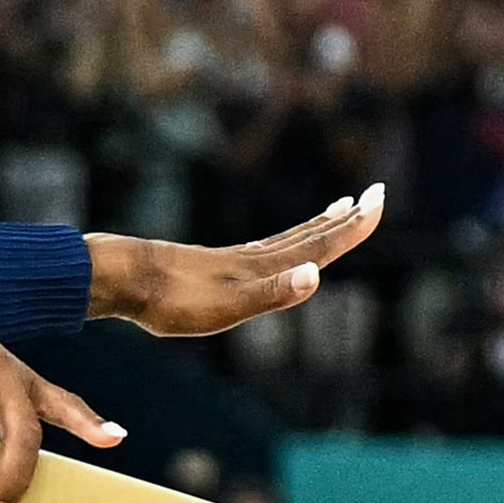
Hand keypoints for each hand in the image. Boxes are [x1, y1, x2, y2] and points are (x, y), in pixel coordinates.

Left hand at [93, 185, 384, 340]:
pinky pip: (263, 249)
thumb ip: (273, 293)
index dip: (353, 227)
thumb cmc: (173, 300)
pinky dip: (284, 242)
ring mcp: (234, 261)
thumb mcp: (227, 307)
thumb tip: (317, 275)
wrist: (123, 278)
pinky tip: (273, 248)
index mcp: (265, 268)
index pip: (320, 245)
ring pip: (287, 239)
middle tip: (375, 195)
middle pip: (310, 236)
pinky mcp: (214, 266)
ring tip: (337, 209)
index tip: (379, 199)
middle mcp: (255, 258)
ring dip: (318, 226)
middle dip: (345, 219)